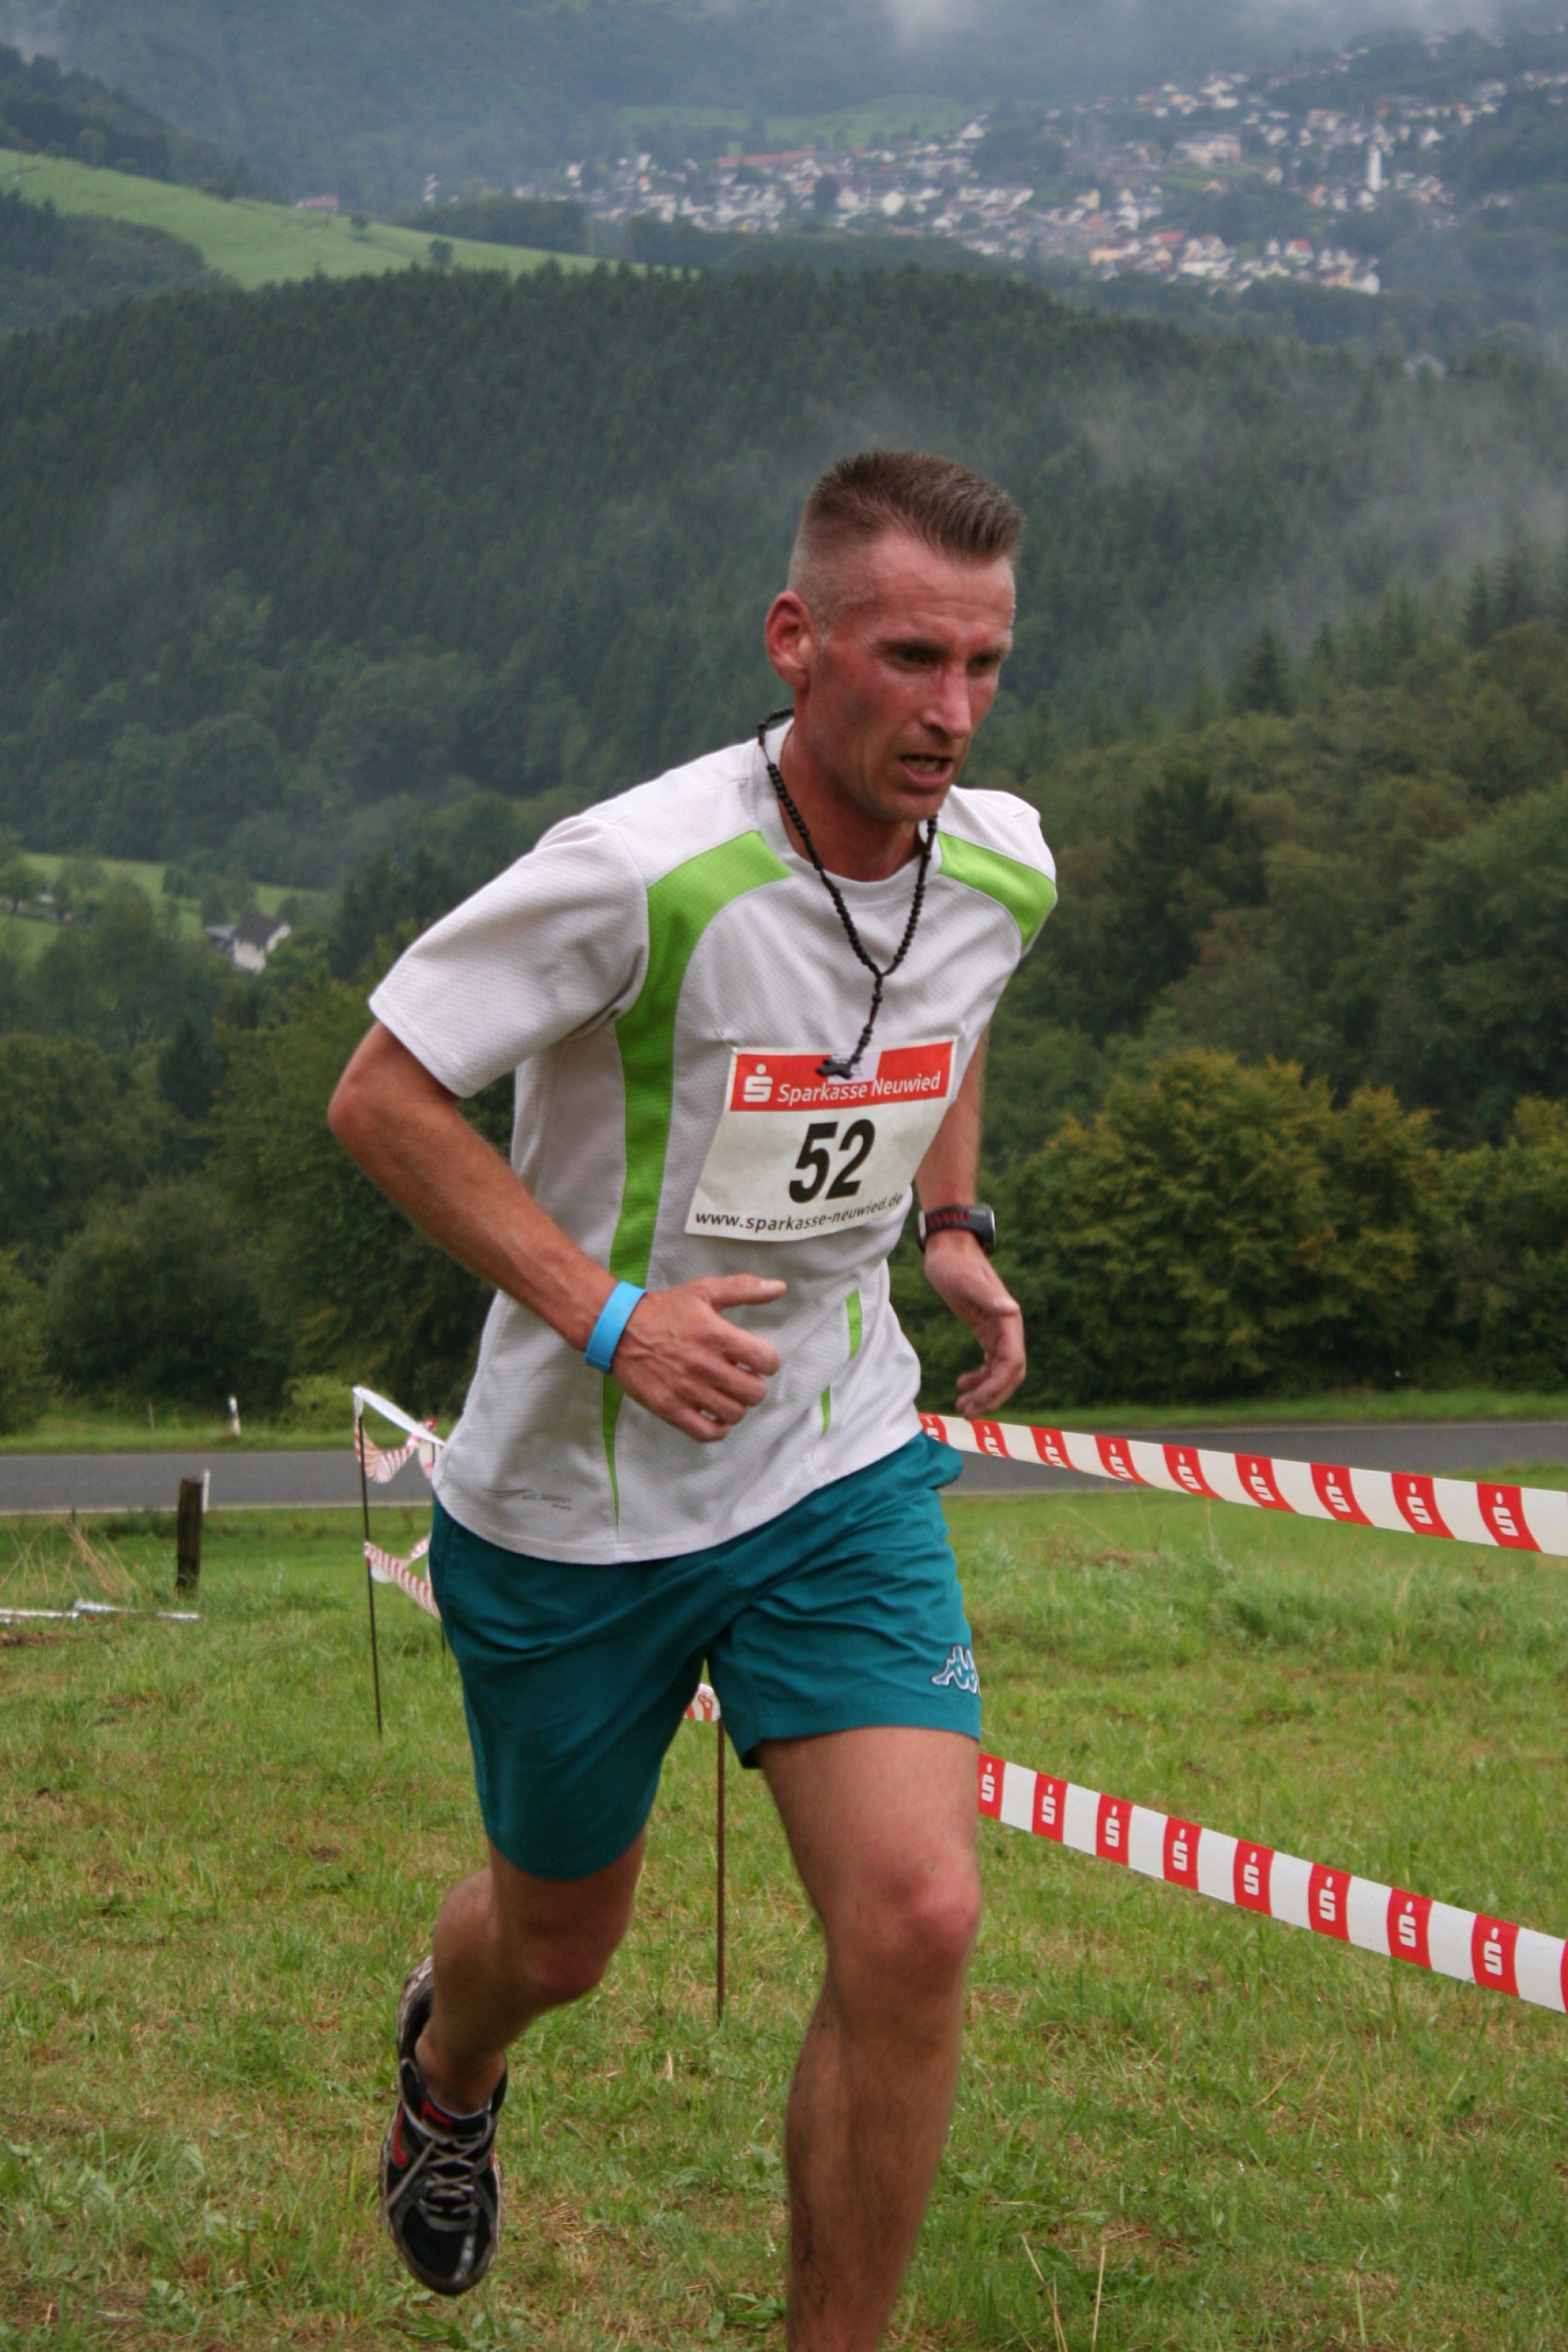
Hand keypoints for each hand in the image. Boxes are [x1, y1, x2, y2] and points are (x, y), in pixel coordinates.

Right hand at [609, 1274, 785, 1441]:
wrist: (619, 1329)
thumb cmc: (665, 1310)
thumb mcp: (704, 1291)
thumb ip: (744, 1288)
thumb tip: (779, 1288)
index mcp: (716, 1335)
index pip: (766, 1360)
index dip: (768, 1361)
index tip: (757, 1359)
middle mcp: (704, 1365)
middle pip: (755, 1392)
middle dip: (754, 1385)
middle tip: (742, 1377)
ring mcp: (687, 1390)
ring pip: (734, 1414)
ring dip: (736, 1405)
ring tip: (727, 1393)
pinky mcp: (670, 1409)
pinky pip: (707, 1433)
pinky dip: (718, 1428)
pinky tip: (715, 1414)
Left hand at [921, 1230, 1024, 1416]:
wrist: (948, 1249)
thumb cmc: (954, 1263)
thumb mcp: (966, 1280)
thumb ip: (988, 1295)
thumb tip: (1011, 1310)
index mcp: (1008, 1320)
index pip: (1013, 1362)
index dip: (998, 1385)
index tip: (977, 1400)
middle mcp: (1008, 1328)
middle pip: (1010, 1373)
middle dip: (992, 1395)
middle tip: (967, 1411)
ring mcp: (998, 1331)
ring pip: (1000, 1372)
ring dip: (986, 1392)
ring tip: (962, 1405)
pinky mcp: (986, 1330)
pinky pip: (990, 1363)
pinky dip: (980, 1378)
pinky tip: (962, 1383)